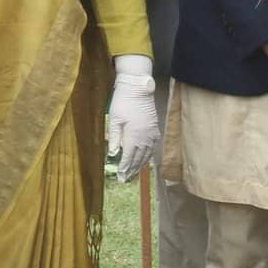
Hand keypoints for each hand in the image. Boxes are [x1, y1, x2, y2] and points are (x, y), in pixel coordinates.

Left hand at [107, 56, 158, 182]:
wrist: (139, 88)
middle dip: (132, 170)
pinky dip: (148, 156)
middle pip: (139, 158)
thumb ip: (114, 138)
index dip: (124, 168)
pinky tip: (144, 159)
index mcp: (134, 136)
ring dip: (140, 165)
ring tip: (134, 173)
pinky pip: (152, 147)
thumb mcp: (114, 120)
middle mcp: (145, 138)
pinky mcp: (155, 129)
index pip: (128, 157)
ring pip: (147, 155)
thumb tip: (112, 154)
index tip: (120, 177)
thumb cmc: (123, 102)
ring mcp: (152, 134)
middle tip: (125, 179)